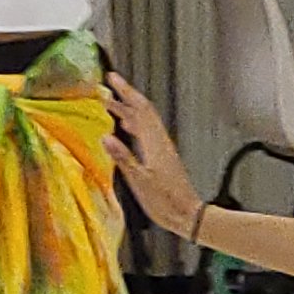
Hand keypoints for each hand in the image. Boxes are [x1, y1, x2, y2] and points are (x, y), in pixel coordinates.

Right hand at [104, 75, 208, 233]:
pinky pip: (147, 132)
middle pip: (143, 110)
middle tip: (109, 84)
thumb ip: (123, 158)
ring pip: (145, 120)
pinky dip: (135, 124)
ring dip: (128, 109)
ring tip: (112, 104)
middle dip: (126, 95)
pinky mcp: (163, 156)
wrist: (187, 214)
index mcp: (154, 144)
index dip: (125, 92)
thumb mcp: (140, 181)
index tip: (112, 78)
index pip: (139, 109)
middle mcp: (160, 141)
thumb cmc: (165, 201)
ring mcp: (162, 148)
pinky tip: (126, 128)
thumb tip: (105, 137)